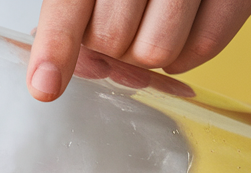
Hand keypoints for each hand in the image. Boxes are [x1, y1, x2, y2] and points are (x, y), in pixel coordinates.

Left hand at [27, 0, 250, 100]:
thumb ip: (70, 18)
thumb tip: (47, 74)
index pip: (70, 6)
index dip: (56, 47)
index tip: (45, 86)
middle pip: (112, 41)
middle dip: (114, 47)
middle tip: (127, 26)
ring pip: (156, 53)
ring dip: (151, 55)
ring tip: (156, 26)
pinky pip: (204, 47)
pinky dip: (188, 55)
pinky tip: (184, 32)